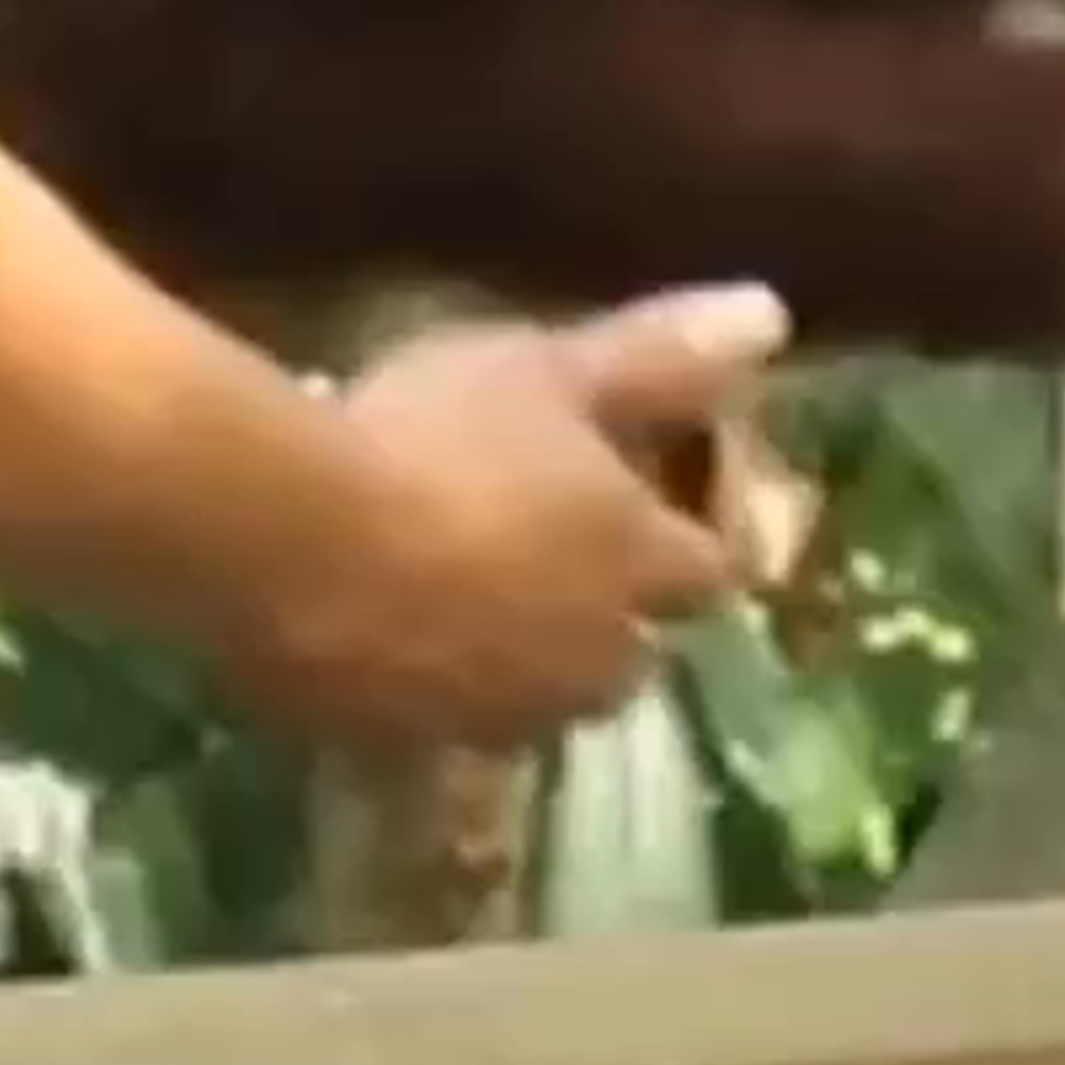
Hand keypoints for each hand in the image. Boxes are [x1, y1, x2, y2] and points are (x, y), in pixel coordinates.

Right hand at [279, 285, 800, 746]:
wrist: (289, 546)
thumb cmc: (438, 440)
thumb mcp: (552, 370)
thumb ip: (663, 357)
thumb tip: (774, 317)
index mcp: (642, 564)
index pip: (711, 567)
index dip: (691, 532)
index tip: (655, 494)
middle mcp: (594, 657)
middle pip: (632, 651)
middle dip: (610, 616)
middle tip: (551, 553)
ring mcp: (504, 715)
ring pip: (542, 698)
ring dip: (523, 660)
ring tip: (463, 600)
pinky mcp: (414, 748)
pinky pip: (446, 727)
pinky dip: (434, 691)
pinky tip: (386, 645)